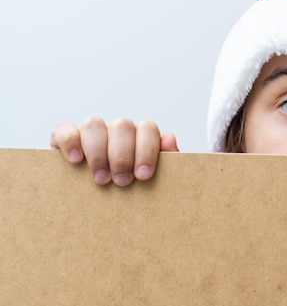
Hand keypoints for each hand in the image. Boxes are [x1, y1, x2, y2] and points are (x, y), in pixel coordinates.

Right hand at [50, 117, 178, 185]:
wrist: (106, 215)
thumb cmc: (136, 193)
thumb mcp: (153, 182)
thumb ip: (166, 163)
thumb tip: (169, 138)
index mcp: (141, 138)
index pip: (147, 129)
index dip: (146, 150)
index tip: (142, 176)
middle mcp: (117, 132)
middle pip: (122, 126)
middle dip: (122, 155)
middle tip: (121, 182)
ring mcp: (91, 134)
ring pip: (94, 124)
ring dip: (98, 152)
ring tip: (101, 180)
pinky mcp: (64, 140)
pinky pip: (64, 129)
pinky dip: (70, 141)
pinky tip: (75, 161)